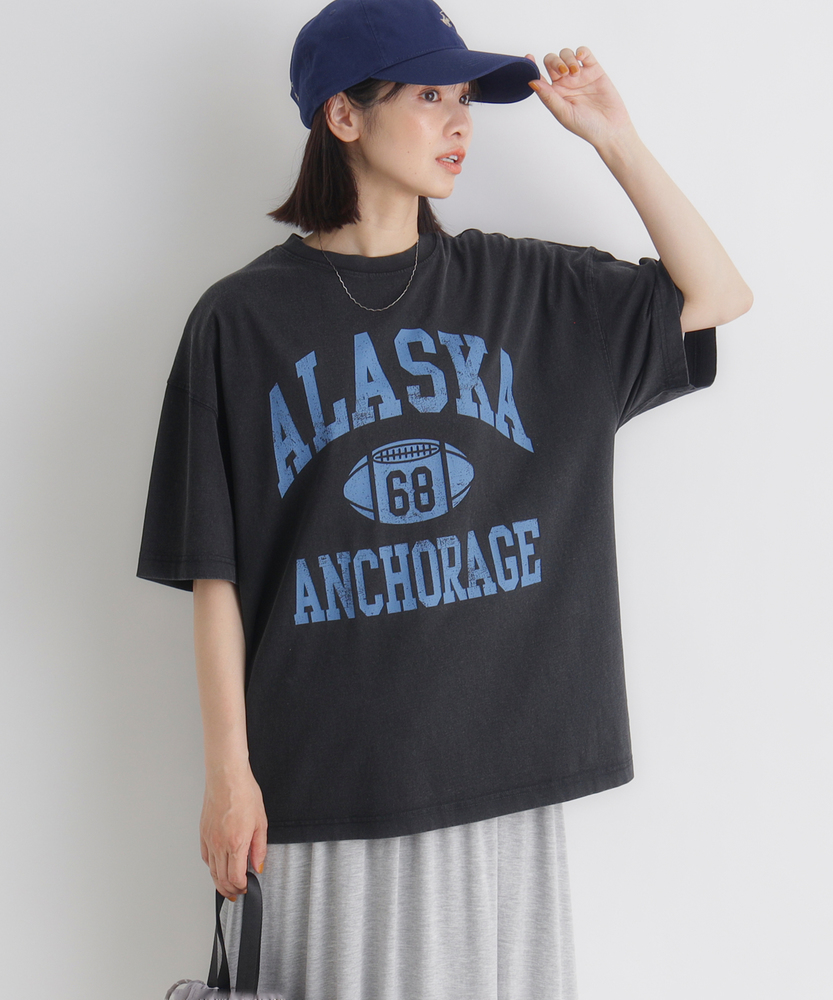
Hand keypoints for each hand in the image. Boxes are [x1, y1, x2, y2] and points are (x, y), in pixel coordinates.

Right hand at [199, 767, 268, 901]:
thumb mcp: (261, 821)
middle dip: (231, 889)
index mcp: (236, 843)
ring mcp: (209, 839)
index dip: (242, 887)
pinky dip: (212, 867)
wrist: (226, 777)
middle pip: (222, 878)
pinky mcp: (203, 833)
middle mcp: (220, 844)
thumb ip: (260, 847)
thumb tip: (258, 865)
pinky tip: (218, 867)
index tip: (248, 887)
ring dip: (220, 882)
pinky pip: (206, 857)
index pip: (236, 877)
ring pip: (212, 870)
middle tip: (238, 892)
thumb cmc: (244, 793)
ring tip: (228, 886)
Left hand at [526, 48, 633, 148]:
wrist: (610, 129)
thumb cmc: (586, 126)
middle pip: (551, 61)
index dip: (532, 66)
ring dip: (568, 58)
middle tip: (564, 72)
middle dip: (554, 62)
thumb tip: (532, 82)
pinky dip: (581, 51)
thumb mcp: (563, 113)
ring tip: (575, 73)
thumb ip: (548, 97)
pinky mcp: (594, 70)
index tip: (529, 57)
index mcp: (554, 94)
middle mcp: (565, 83)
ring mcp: (579, 75)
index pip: (539, 76)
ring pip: (566, 54)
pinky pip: (584, 53)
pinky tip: (580, 59)